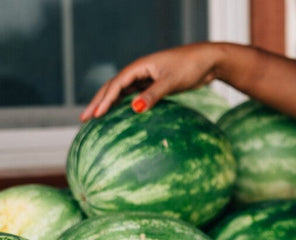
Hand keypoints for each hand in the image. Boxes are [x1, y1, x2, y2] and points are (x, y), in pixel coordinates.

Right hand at [80, 42, 222, 120]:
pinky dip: (124, 105)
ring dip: (108, 104)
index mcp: (140, 67)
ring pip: (122, 92)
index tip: (95, 115)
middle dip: (98, 103)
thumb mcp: (171, 82)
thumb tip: (134, 108)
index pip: (116, 85)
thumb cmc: (189, 67)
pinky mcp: (155, 85)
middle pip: (113, 87)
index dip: (104, 100)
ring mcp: (146, 78)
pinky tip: (120, 115)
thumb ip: (153, 95)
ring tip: (96, 118)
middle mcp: (139, 71)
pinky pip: (134, 96)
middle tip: (84, 119)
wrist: (208, 62)